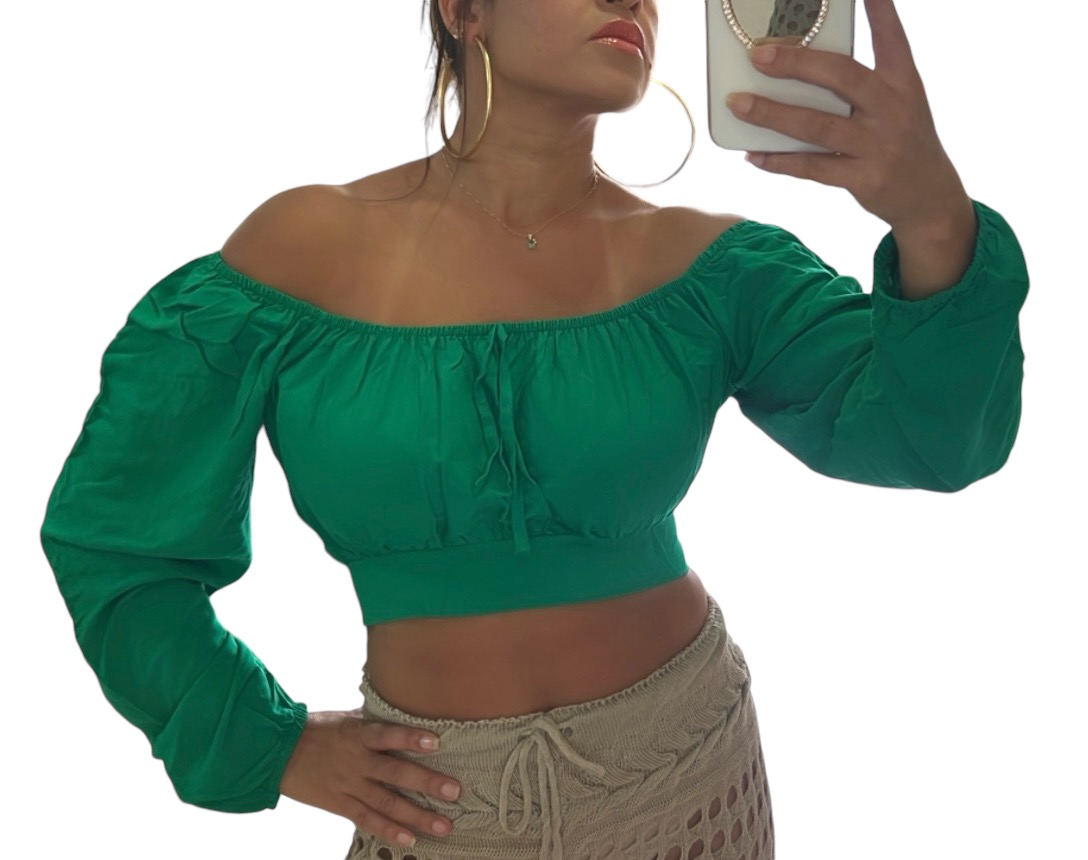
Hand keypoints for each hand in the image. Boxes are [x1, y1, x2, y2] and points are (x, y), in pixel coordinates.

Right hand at [279, 709, 459, 848]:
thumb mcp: (346, 719)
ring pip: (386, 803)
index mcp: (357, 735)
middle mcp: (355, 762)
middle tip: (453, 791)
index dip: (410, 738)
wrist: (278, 753)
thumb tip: (405, 714)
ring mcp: (348, 785)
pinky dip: (388, 830)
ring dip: (416, 815)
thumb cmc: (316, 730)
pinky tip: (409, 838)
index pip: (386, 735)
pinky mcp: (340, 804)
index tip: (435, 741)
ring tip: (442, 825)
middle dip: (426, 783)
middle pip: (394, 774)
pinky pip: (367, 820)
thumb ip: (374, 722)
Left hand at [726, 0, 968, 231]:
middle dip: (797, 64)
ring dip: (772, 114)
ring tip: (738, 104)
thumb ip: (861, 83)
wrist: (929, 196)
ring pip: (817, 126)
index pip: (891, 37)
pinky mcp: (864, 179)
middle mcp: (893, 109)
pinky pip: (812, 167)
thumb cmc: (901, 139)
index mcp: (904, 82)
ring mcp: (879, 146)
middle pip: (842, 77)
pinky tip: (753, 153)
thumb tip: (796, 68)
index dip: (879, 8)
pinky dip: (779, 161)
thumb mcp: (898, 103)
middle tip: (758, 56)